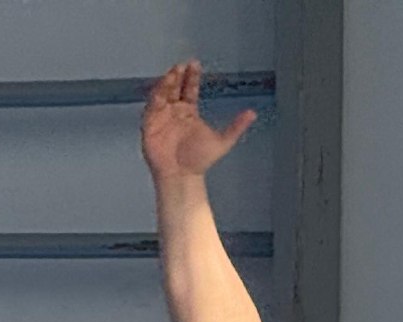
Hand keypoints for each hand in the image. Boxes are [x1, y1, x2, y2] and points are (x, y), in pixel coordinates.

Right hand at [141, 60, 256, 181]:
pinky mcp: (150, 124)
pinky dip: (155, 97)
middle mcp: (174, 111)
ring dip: (166, 83)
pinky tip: (160, 89)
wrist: (182, 176)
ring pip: (162, 93)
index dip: (192, 76)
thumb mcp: (223, 142)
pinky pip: (151, 107)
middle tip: (182, 65)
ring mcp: (161, 116)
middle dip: (178, 75)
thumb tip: (253, 113)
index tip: (194, 64)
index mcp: (189, 112)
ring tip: (173, 72)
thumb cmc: (199, 161)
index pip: (189, 88)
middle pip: (174, 87)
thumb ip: (236, 127)